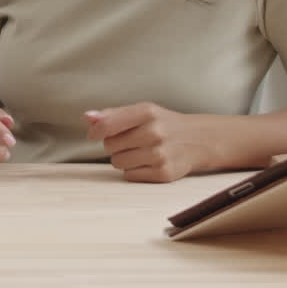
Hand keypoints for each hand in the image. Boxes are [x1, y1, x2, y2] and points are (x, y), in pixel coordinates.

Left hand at [84, 103, 213, 182]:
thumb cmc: (163, 124)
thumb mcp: (141, 112)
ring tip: (140, 151)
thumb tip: (87, 117)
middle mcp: (155, 132)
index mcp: (147, 112)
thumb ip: (112, 114)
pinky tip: (148, 162)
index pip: (107, 125)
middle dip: (114, 144)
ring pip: (117, 162)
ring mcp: (160, 154)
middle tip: (131, 141)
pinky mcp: (164, 173)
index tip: (95, 135)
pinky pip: (130, 176)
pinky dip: (134, 171)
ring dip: (123, 159)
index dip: (96, 132)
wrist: (199, 140)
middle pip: (109, 145)